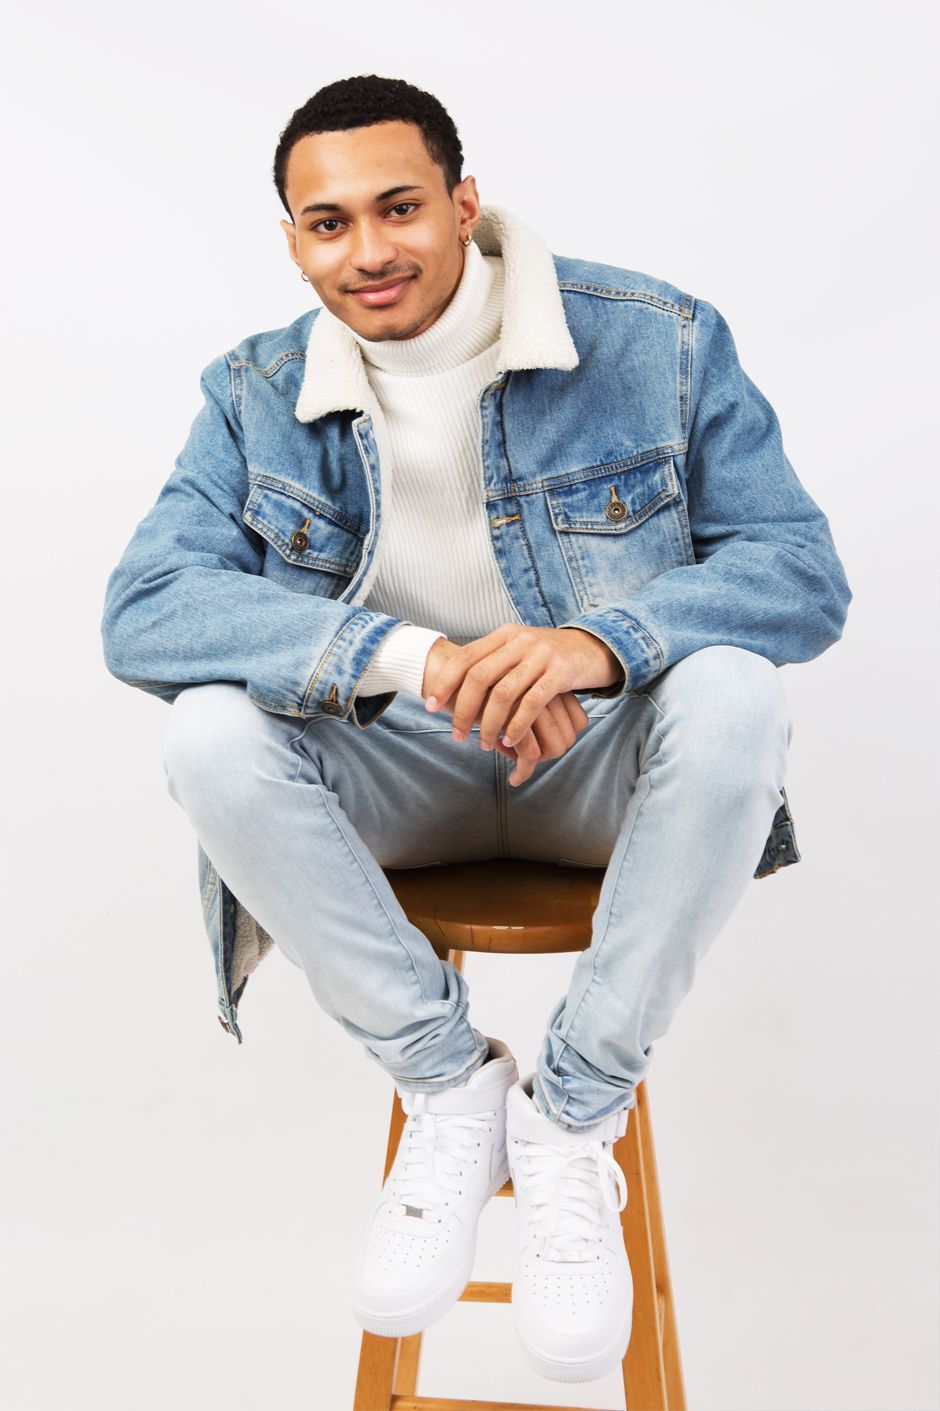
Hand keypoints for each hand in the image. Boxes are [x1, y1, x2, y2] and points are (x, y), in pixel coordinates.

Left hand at [422, 626, 624, 784]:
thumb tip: (456, 681)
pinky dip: (517, 725)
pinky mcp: (561, 673)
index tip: (431, 706)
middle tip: (455, 733)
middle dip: (463, 709)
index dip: (445, 682)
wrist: (593, 648)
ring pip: (504, 693)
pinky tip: (510, 740)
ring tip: (483, 743)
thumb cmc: (548, 656)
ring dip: (489, 723)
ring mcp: (541, 655)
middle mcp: (520, 641)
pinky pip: (532, 702)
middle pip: (480, 676)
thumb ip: (492, 659)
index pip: (466, 657)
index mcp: (504, 634)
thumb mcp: (519, 648)